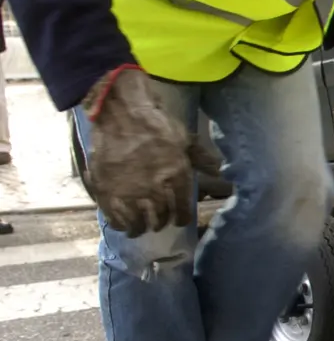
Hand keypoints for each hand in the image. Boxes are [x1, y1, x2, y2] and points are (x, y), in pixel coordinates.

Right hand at [81, 66, 206, 237]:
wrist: (121, 112)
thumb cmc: (156, 124)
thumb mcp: (186, 140)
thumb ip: (202, 159)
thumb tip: (221, 172)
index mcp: (177, 177)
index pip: (183, 210)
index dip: (182, 219)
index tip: (179, 220)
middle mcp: (154, 189)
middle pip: (160, 217)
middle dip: (161, 222)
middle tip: (159, 222)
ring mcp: (128, 191)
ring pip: (138, 221)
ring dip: (141, 227)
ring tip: (141, 228)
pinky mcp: (106, 190)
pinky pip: (114, 216)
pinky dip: (119, 224)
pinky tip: (122, 225)